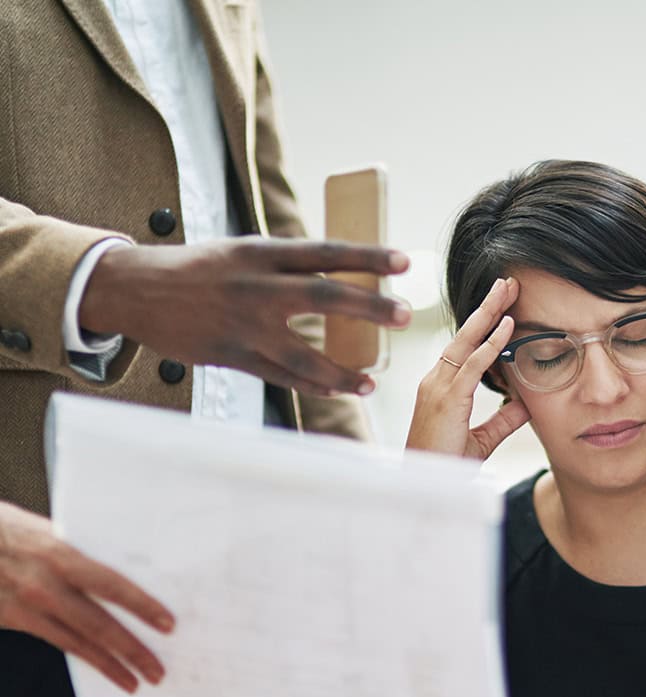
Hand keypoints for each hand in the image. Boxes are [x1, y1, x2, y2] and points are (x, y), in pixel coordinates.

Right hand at [0, 502, 172, 691]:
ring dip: (115, 665)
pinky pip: (61, 643)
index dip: (141, 605)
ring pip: (81, 642)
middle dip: (134, 649)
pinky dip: (91, 661)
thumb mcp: (44, 528)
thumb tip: (131, 564)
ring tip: (143, 680)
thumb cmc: (9, 531)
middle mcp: (44, 583)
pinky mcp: (14, 619)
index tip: (168, 624)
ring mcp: (28, 605)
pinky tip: (111, 673)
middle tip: (160, 670)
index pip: (109, 583)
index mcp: (59, 553)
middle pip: (99, 622)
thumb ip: (82, 549)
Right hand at [80, 239, 411, 395]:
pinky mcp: (230, 354)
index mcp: (261, 252)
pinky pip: (279, 375)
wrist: (135, 289)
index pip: (325, 252)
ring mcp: (243, 323)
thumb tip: (341, 277)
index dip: (367, 257)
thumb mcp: (243, 252)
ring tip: (372, 381)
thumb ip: (287, 266)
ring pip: (302, 352)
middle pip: (322, 296)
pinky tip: (338, 391)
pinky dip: (311, 385)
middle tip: (405, 315)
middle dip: (368, 307)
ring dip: (341, 370)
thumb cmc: (200, 269)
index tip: (405, 261)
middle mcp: (255, 285)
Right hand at [405, 276, 529, 458]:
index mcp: (441, 386)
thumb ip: (503, 420)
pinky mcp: (446, 398)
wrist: (425, 486)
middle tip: (507, 282)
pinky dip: (491, 343)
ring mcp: (438, 386)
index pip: (465, 346)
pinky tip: (508, 325)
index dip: (485, 325)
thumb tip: (525, 402)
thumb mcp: (482, 439)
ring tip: (508, 290)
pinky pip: (472, 364)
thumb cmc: (446, 464)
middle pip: (464, 334)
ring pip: (467, 340)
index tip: (505, 305)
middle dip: (487, 307)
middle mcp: (436, 380)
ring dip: (490, 313)